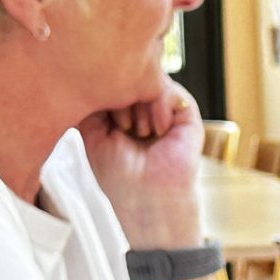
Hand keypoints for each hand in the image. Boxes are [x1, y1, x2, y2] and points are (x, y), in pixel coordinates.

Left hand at [80, 85, 205, 249]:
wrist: (147, 206)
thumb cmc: (119, 181)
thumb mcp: (92, 134)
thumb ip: (93, 102)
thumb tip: (93, 73)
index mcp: (119, 115)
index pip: (111, 82)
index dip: (101, 87)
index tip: (99, 110)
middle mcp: (142, 111)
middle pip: (130, 76)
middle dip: (120, 93)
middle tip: (119, 124)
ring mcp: (165, 113)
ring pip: (150, 82)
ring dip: (138, 101)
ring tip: (137, 131)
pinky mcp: (187, 119)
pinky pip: (173, 93)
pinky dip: (160, 104)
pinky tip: (155, 130)